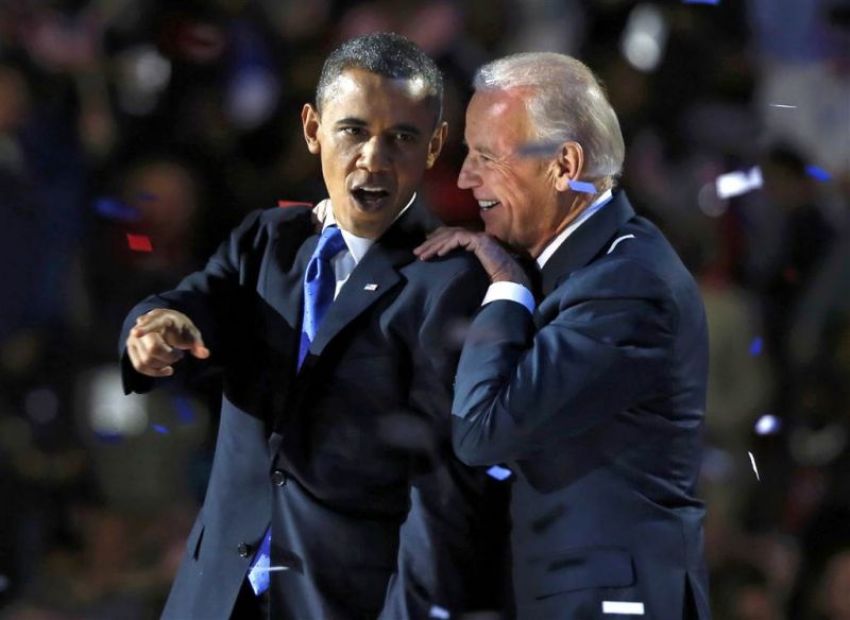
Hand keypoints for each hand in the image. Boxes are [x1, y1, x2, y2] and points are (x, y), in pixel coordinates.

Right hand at [126, 309, 209, 377]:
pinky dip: (154, 372)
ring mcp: (134, 338)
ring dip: (162, 364)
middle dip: (169, 356)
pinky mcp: (131, 349)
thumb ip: (197, 343)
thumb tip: (204, 354)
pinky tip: (166, 370)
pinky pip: (139, 366)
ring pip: (146, 360)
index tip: (136, 332)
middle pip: (153, 348)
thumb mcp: (192, 333)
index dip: (144, 328)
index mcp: (161, 318)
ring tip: (172, 357)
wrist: (165, 323)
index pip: (152, 323)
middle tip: (179, 354)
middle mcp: (143, 327)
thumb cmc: (180, 328)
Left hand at [414, 227, 530, 286]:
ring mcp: (479, 237)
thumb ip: (460, 267)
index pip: (450, 236)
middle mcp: (475, 236)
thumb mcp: (470, 272)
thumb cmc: (494, 281)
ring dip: (434, 245)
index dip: (435, 241)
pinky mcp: (481, 240)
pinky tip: (438, 254)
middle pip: (447, 234)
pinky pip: (459, 239)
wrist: (511, 281)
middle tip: (416, 253)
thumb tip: (444, 271)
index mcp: (473, 242)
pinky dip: (447, 246)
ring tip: (422, 256)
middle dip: (430, 243)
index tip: (423, 252)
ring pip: (450, 235)